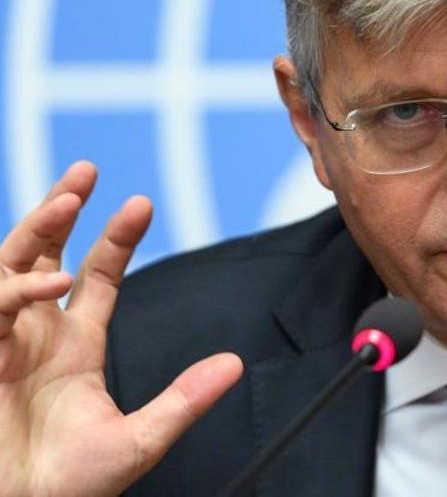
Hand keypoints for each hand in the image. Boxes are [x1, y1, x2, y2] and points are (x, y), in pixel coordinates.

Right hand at [0, 161, 242, 496]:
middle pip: (45, 253)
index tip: (140, 202)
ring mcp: (1, 341)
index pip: (97, 275)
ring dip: (35, 228)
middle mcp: (36, 334)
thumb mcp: (139, 440)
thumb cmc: (70, 488)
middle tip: (86, 169)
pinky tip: (53, 281)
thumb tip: (234, 365)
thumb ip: (183, 400)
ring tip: (68, 198)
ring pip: (11, 264)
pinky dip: (18, 288)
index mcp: (75, 345)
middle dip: (59, 209)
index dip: (117, 237)